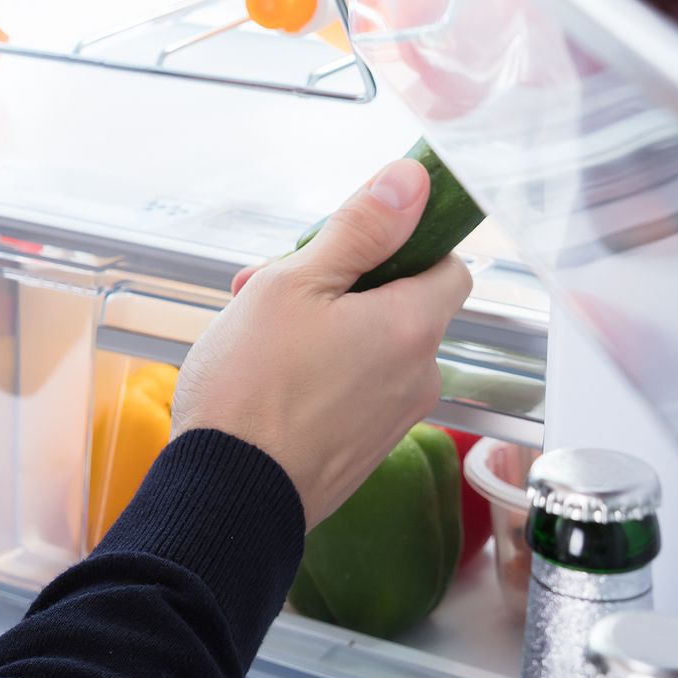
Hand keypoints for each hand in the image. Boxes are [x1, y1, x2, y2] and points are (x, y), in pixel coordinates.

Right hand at [169, 157, 474, 531]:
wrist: (227, 495)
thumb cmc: (251, 388)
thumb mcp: (294, 282)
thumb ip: (359, 228)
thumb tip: (411, 182)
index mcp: (412, 326)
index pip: (450, 265)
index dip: (404, 245)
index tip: (352, 243)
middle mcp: (419, 376)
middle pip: (403, 305)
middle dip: (345, 286)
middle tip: (275, 285)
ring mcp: (394, 418)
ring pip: (375, 348)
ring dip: (327, 328)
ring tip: (258, 333)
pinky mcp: (366, 450)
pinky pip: (358, 391)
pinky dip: (325, 373)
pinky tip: (269, 375)